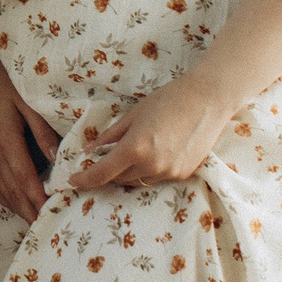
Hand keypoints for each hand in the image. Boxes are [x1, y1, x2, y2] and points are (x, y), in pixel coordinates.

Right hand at [0, 59, 60, 223]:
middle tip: (50, 228)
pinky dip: (9, 202)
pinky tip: (21, 207)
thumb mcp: (29, 105)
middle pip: (14, 192)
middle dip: (32, 212)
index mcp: (6, 141)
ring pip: (4, 194)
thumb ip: (43, 132)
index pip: (24, 176)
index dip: (37, 197)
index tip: (51, 212)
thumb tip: (58, 158)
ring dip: (21, 210)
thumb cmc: (8, 90)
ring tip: (39, 224)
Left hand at [69, 75, 231, 190]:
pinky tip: (154, 151)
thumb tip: (88, 149)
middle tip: (103, 157)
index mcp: (135, 148)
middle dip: (107, 171)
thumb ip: (109, 136)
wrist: (208, 100)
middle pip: (118, 179)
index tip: (72, 180)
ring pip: (138, 181)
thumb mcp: (133, 114)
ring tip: (133, 149)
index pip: (102, 173)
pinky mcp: (183, 174)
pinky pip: (157, 178)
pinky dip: (148, 170)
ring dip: (128, 172)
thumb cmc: (168, 100)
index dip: (84, 179)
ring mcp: (169, 172)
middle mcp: (152, 165)